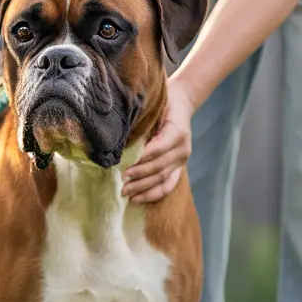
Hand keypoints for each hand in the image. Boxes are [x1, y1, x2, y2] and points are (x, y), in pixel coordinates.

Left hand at [122, 79, 196, 202]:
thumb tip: (118, 139)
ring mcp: (182, 160)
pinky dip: (153, 194)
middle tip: (121, 182)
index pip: (158, 149)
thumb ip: (142, 123)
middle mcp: (183, 148)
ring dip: (143, 188)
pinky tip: (138, 199)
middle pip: (159, 167)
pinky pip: (168, 185)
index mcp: (177, 131)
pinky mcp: (179, 167)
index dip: (142, 159)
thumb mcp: (153, 106)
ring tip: (125, 193)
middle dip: (139, 176)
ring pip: (163, 179)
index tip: (125, 166)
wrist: (182, 102)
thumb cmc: (163, 102)